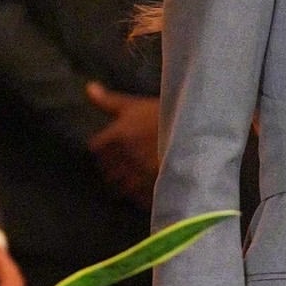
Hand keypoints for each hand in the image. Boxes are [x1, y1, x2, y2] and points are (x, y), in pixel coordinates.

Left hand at [86, 81, 160, 209]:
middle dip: (113, 167)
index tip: (112, 148)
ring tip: (137, 178)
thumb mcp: (137, 106)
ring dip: (126, 183)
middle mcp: (125, 156)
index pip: (96, 148)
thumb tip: (88, 88)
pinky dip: (141, 196)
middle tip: (126, 163)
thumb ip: (109, 101)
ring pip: (121, 186)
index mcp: (118, 136)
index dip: (103, 148)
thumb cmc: (164, 117)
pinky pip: (138, 198)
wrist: (197, 134)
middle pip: (107, 169)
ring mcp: (140, 174)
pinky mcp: (154, 189)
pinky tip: (149, 187)